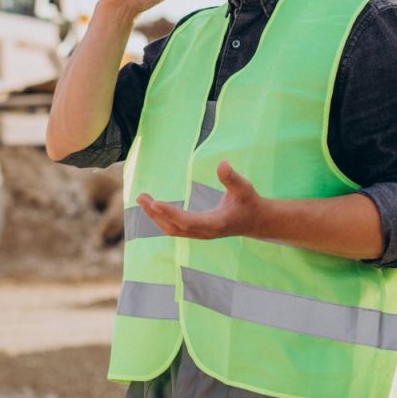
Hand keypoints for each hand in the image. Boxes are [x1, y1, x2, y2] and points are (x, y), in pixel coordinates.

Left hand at [137, 160, 265, 239]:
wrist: (255, 221)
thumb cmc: (249, 202)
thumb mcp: (244, 188)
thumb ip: (232, 178)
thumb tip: (222, 164)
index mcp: (215, 224)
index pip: (188, 221)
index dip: (170, 213)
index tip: (155, 203)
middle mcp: (204, 232)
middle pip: (173, 228)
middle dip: (155, 214)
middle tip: (141, 197)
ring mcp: (199, 234)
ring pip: (171, 229)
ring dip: (155, 216)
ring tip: (143, 199)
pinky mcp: (196, 231)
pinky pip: (174, 227)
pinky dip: (161, 218)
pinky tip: (154, 206)